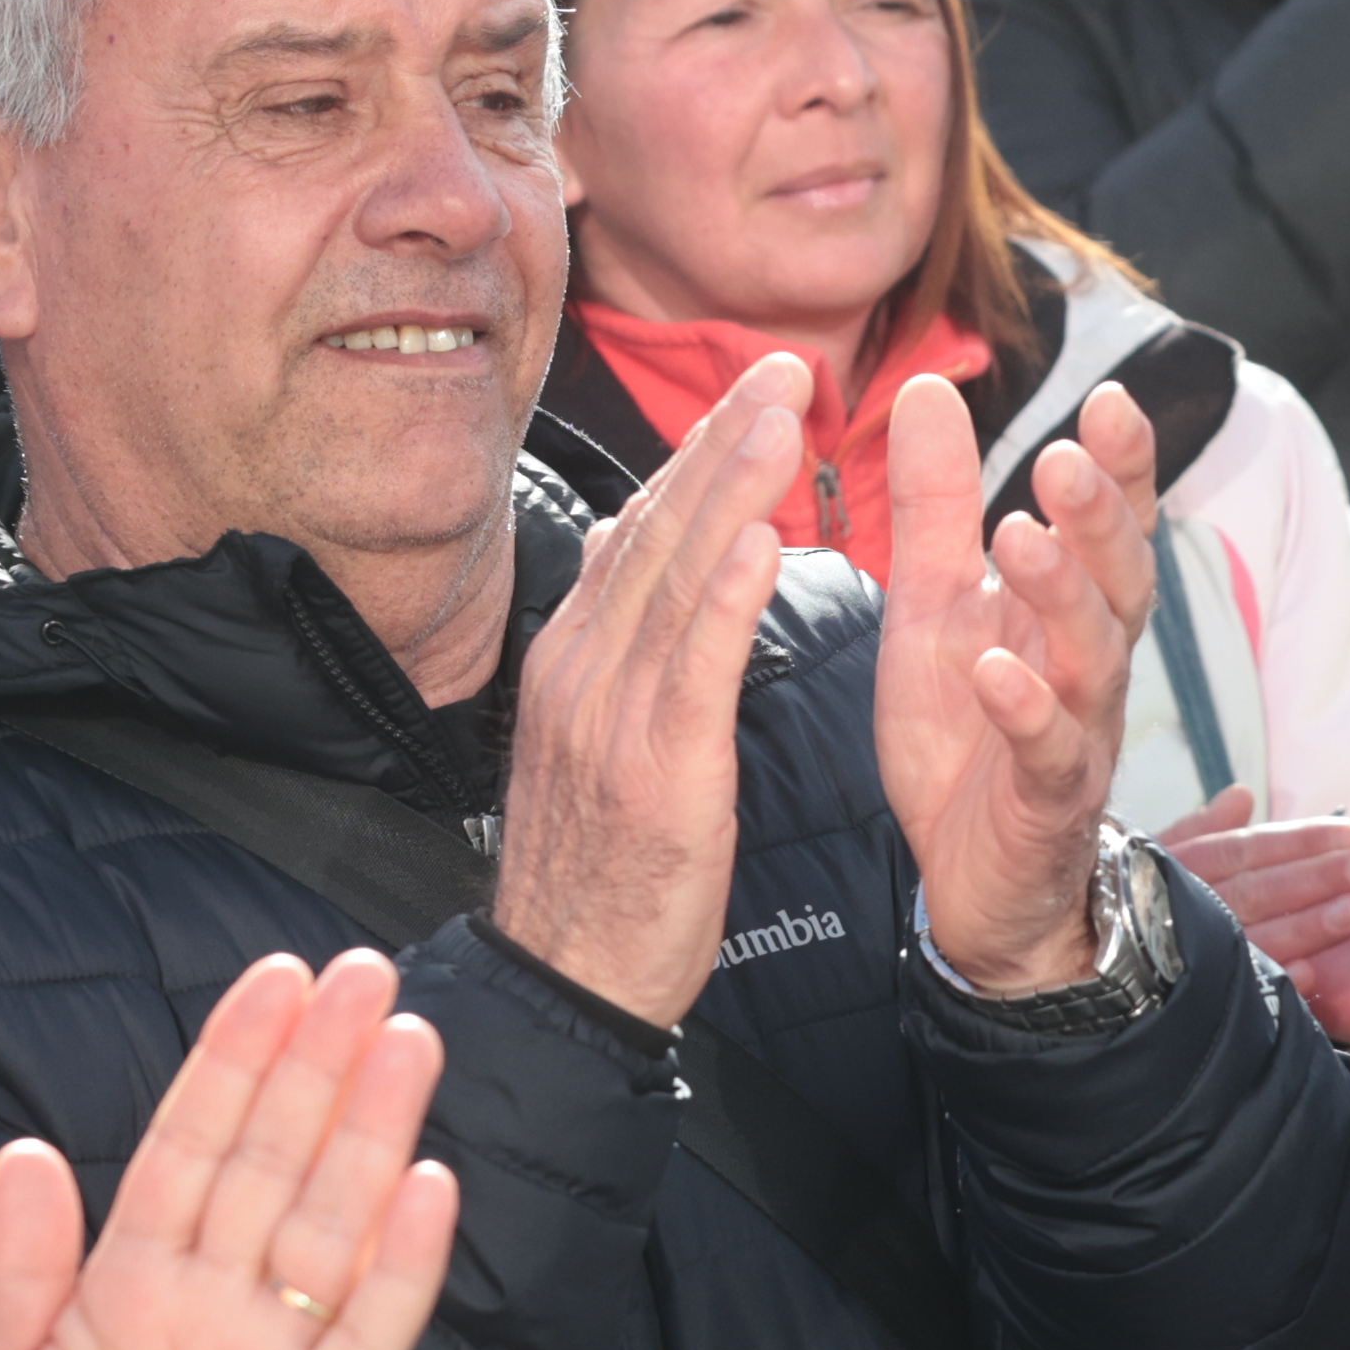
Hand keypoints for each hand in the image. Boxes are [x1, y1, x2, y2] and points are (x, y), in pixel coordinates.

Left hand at [0, 949, 464, 1349]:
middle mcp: (212, 1307)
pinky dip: (402, 1263)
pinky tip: (429, 1187)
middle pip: (277, 1161)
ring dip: (372, 1134)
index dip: (234, 1060)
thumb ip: (18, 1272)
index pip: (193, 1144)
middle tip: (366, 972)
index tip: (275, 979)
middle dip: (320, 1066)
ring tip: (407, 1041)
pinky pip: (369, 1335)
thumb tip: (31, 1153)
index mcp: (130, 1283)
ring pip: (333, 1223)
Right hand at [496, 353, 802, 1026]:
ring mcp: (611, 719)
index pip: (638, 533)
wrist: (565, 982)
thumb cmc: (596, 873)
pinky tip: (765, 537)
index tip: (752, 392)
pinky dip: (728, 594)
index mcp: (571, 661)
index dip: (698, 457)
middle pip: (658, 533)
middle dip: (723, 442)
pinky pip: (695, 666)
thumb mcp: (595, 745)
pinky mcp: (654, 772)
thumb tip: (631, 565)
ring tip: (783, 414)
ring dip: (733, 487)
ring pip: (678, 578)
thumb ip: (620, 654)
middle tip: (783, 367)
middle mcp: (581, 672)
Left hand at [880, 373, 1155, 995]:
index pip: (1110, 525)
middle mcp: (1090, 663)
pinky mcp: (1045, 802)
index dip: (1121, 466)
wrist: (969, 879)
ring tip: (1023, 540)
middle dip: (1098, 517)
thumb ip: (937, 505)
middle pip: (1120, 579)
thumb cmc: (964, 735)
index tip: (1112, 399)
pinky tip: (999, 672)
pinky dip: (1027, 710)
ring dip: (1063, 595)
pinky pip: (1048, 753)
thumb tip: (926, 387)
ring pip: (1094, 657)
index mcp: (1067, 609)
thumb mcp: (934, 603)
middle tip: (1064, 458)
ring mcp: (1077, 733)